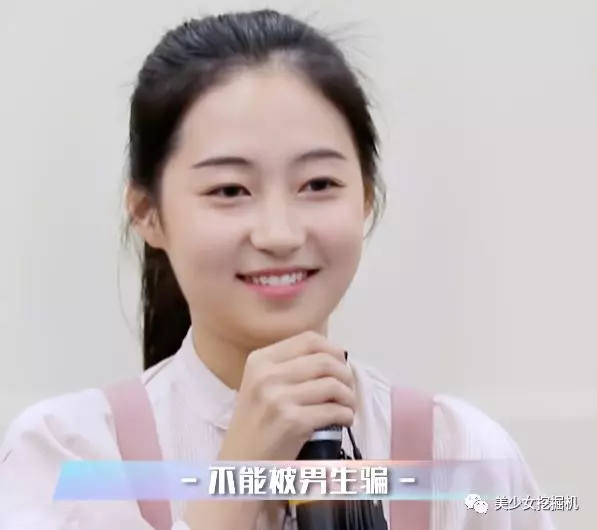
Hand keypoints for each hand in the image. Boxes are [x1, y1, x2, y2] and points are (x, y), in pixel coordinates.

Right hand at [218, 331, 354, 460]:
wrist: (241, 462)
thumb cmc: (257, 423)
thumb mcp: (261, 384)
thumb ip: (289, 366)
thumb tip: (334, 356)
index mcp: (260, 360)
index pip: (309, 339)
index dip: (333, 350)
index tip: (340, 364)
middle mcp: (267, 375)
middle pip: (325, 361)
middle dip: (345, 375)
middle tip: (348, 389)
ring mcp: (278, 399)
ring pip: (333, 384)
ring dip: (349, 397)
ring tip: (347, 406)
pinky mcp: (292, 422)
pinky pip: (334, 410)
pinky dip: (346, 415)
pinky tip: (343, 420)